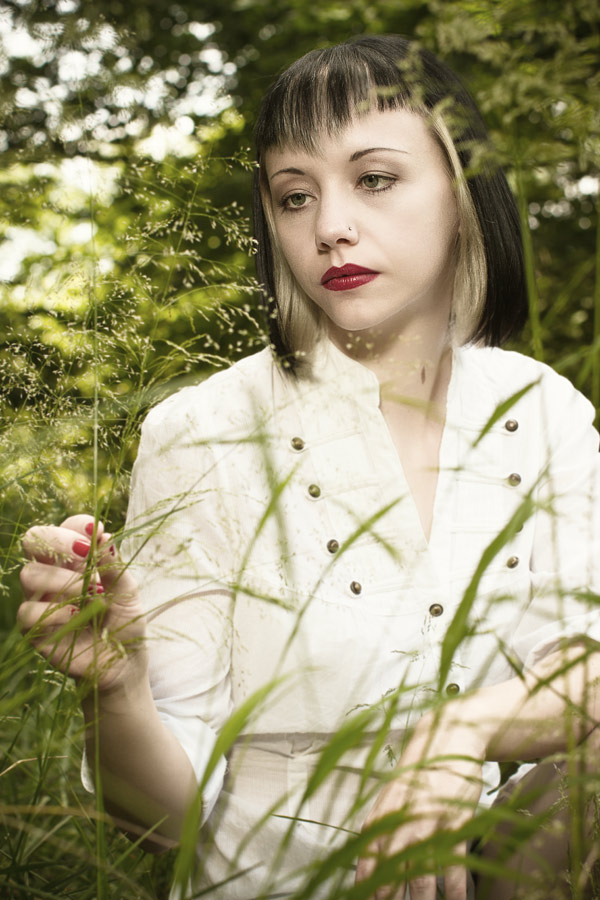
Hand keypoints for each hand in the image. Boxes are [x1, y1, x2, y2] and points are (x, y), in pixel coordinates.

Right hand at [18, 514, 146, 693]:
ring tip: (88, 595)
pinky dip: (54, 611)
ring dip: (61, 580)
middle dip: (57, 540)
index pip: (62, 528)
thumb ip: (113, 564)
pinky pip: (28, 611)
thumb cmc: (125, 623)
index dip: (74, 526)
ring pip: (28, 574)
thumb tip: (103, 535)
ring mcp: (41, 602)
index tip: (96, 534)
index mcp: (74, 560)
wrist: (124, 665)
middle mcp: (53, 576)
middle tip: (84, 553)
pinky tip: (75, 617)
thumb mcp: (127, 590)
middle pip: (33, 539)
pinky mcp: (34, 630)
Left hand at [355, 710, 484, 899]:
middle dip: (390, 898)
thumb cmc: (418, 776)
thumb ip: (380, 829)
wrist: (446, 739)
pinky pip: (452, 866)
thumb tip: (367, 867)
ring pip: (420, 874)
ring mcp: (428, 821)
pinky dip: (453, 891)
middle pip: (390, 873)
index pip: (366, 861)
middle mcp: (400, 820)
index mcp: (381, 816)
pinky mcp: (455, 822)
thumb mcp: (392, 799)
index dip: (366, 888)